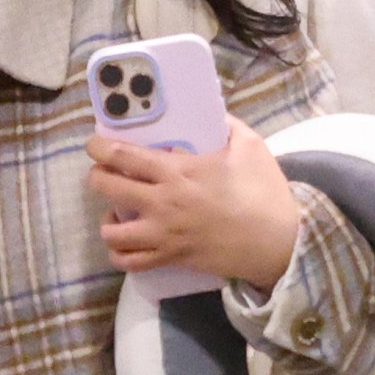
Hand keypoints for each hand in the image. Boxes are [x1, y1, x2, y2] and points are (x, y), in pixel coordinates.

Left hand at [90, 116, 300, 289]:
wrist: (278, 242)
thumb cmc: (264, 192)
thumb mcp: (250, 146)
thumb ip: (226, 125)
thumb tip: (210, 112)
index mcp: (177, 171)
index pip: (123, 156)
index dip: (100, 147)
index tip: (95, 143)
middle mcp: (162, 202)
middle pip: (107, 188)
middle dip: (97, 177)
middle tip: (103, 172)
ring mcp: (164, 234)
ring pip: (112, 232)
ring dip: (107, 219)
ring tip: (115, 211)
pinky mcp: (172, 258)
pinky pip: (131, 262)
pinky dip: (120, 253)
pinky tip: (125, 242)